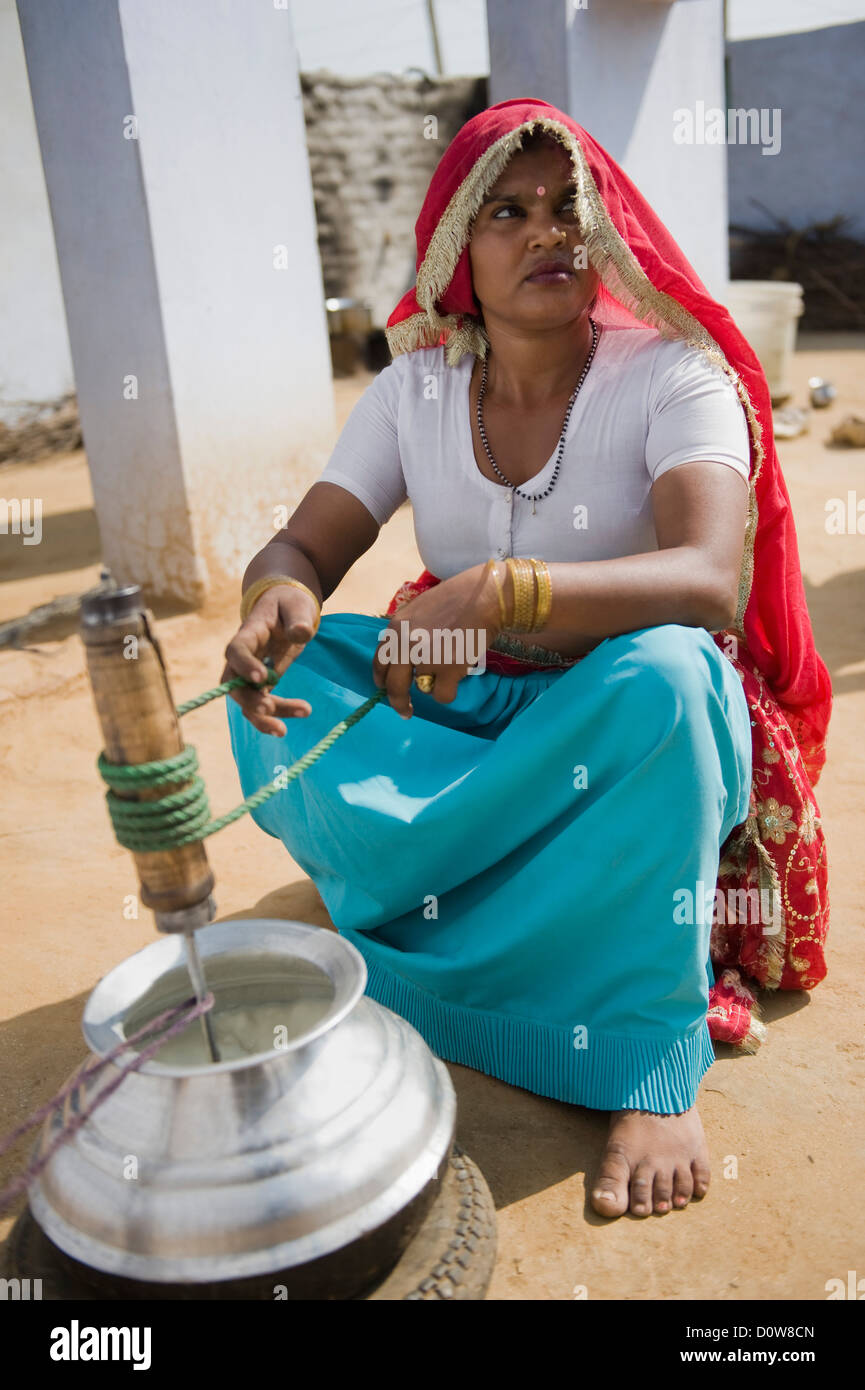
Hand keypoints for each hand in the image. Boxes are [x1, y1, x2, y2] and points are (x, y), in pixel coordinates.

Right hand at [222, 584, 318, 735]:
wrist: (286, 610)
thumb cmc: (289, 605)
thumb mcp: (297, 606)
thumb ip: (299, 619)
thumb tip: (302, 633)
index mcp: (249, 633)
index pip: (236, 650)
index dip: (244, 665)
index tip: (261, 678)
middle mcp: (243, 656)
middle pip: (233, 683)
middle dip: (248, 700)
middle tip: (269, 709)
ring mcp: (249, 673)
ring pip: (246, 700)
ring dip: (262, 717)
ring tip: (283, 731)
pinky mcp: (260, 686)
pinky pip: (260, 705)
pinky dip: (274, 716)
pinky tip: (296, 717)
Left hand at [372, 562, 502, 718]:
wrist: (483, 597)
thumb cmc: (456, 598)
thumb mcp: (419, 610)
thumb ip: (406, 633)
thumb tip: (403, 659)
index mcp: (396, 628)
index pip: (379, 661)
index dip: (382, 679)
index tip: (386, 689)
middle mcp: (405, 644)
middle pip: (394, 685)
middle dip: (398, 702)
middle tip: (406, 712)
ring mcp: (425, 658)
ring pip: (422, 689)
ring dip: (435, 684)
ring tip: (451, 665)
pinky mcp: (446, 670)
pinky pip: (441, 696)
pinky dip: (450, 691)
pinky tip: (459, 674)